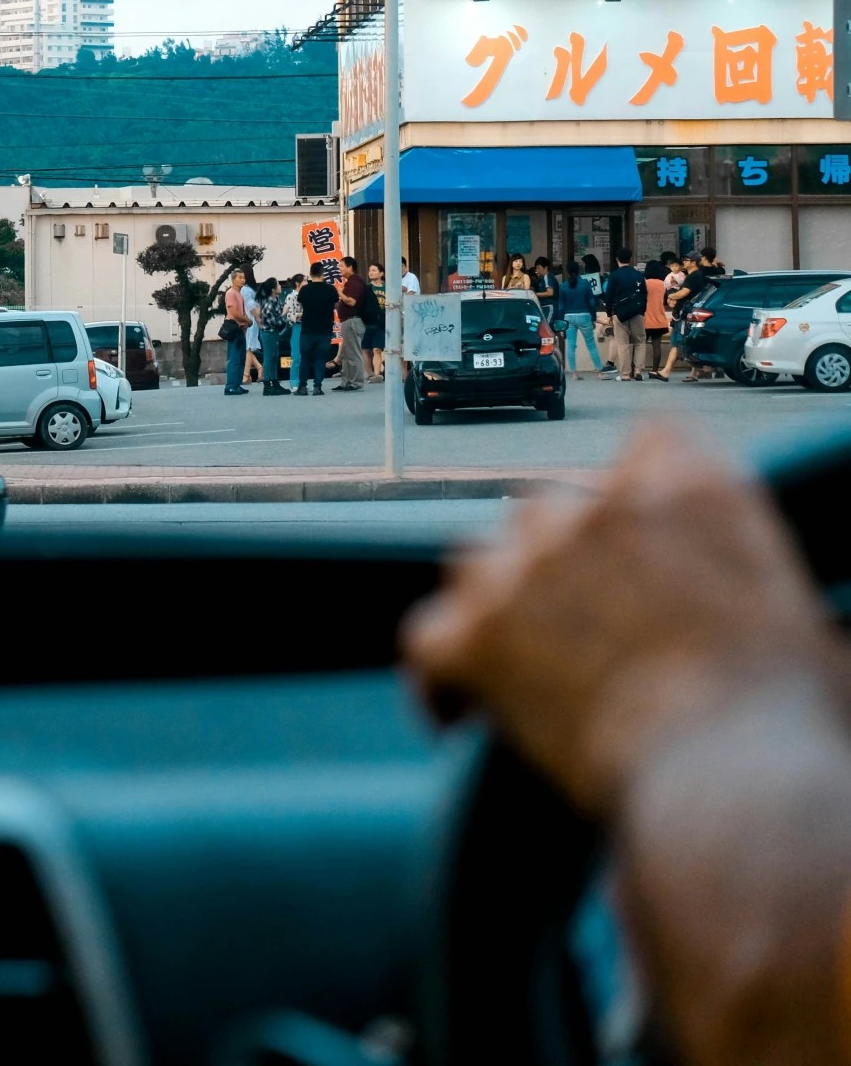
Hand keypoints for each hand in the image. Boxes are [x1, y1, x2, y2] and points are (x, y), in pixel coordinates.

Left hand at [401, 426, 842, 816]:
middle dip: (556, 557)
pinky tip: (454, 715)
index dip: (639, 489)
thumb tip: (737, 607)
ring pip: (476, 560)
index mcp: (693, 489)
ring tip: (520, 664)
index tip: (638, 530)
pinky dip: (437, 680)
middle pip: (546, 506)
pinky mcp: (473, 634)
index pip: (649, 443)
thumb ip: (742, 575)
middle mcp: (598, 509)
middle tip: (580, 621)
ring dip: (493, 602)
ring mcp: (525, 566)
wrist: (737, 777)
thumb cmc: (789, 715)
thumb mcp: (794, 615)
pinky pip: (425, 640)